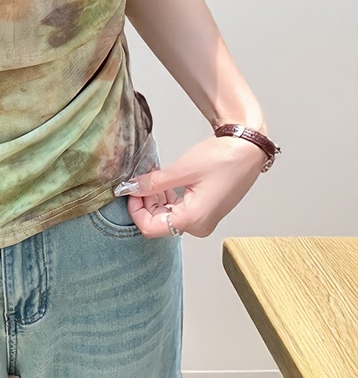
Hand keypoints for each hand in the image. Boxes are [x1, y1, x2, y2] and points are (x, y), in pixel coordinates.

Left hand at [114, 134, 268, 237]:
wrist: (247, 150)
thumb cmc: (222, 159)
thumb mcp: (181, 170)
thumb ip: (153, 183)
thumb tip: (130, 189)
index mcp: (193, 220)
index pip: (150, 227)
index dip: (135, 209)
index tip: (130, 190)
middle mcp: (198, 226)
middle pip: (157, 222)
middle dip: (145, 201)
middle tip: (142, 179)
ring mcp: (202, 220)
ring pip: (166, 216)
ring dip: (155, 198)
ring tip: (155, 175)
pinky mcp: (204, 211)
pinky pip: (177, 210)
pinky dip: (167, 197)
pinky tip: (165, 180)